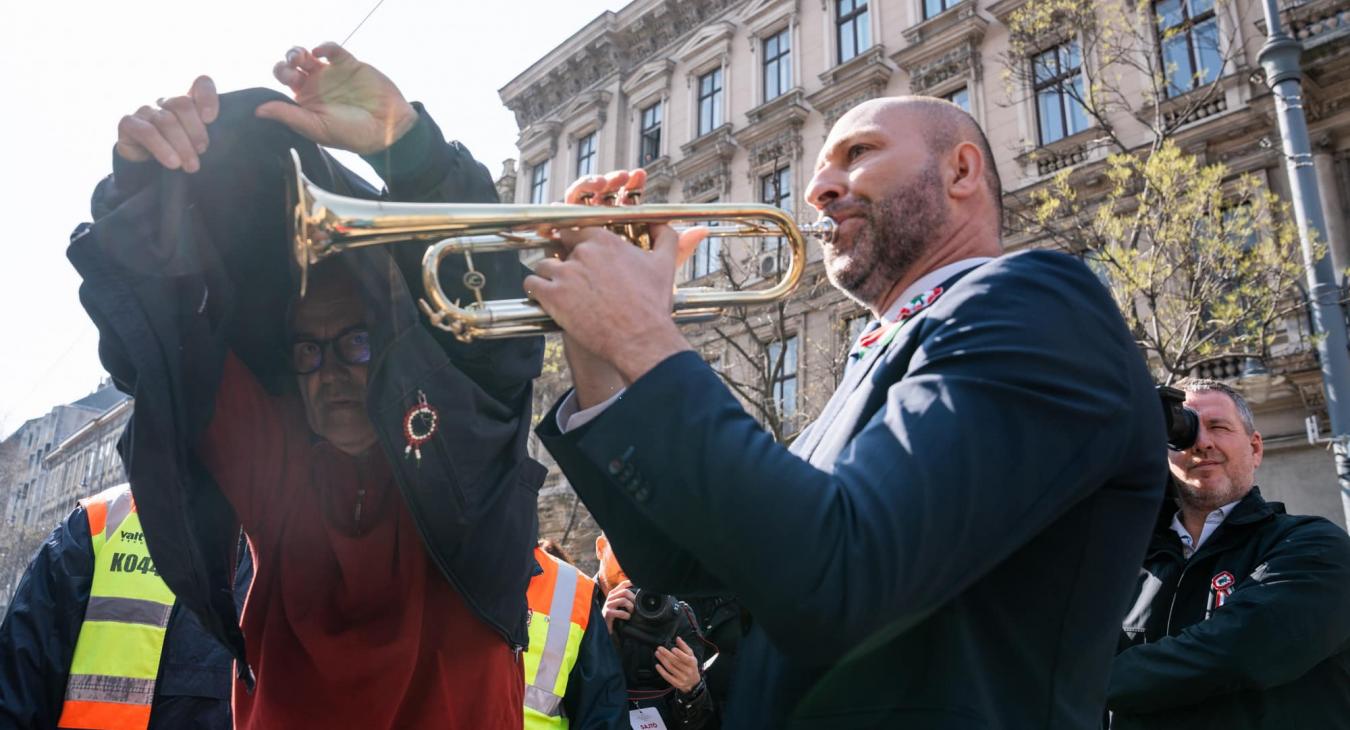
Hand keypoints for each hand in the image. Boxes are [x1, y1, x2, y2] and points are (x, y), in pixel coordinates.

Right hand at [115, 76, 218, 172]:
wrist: (144, 168)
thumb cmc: (180, 154)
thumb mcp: (199, 145)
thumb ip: (212, 135)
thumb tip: (225, 135)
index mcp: (188, 102)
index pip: (202, 83)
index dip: (208, 96)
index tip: (211, 119)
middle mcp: (166, 102)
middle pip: (182, 104)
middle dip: (196, 131)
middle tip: (202, 151)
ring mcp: (145, 110)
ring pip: (166, 121)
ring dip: (182, 146)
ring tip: (191, 166)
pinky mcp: (128, 123)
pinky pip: (147, 132)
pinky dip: (162, 149)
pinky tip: (173, 163)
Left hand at [254, 43, 417, 154]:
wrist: (388, 128)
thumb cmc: (352, 134)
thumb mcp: (317, 128)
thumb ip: (288, 116)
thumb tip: (257, 111)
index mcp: (305, 103)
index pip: (282, 85)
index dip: (278, 78)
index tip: (283, 81)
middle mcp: (315, 87)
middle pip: (290, 67)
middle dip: (285, 64)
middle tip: (290, 68)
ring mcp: (331, 74)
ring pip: (306, 55)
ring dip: (297, 52)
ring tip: (300, 57)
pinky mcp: (348, 64)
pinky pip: (331, 49)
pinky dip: (324, 46)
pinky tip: (320, 53)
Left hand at [525, 171, 706, 383]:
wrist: (641, 339)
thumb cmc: (652, 304)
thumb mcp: (664, 264)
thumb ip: (665, 237)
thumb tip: (664, 222)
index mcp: (605, 240)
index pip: (578, 230)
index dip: (576, 242)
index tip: (576, 253)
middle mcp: (583, 252)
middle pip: (559, 246)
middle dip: (564, 260)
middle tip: (570, 276)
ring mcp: (565, 273)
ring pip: (543, 265)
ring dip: (548, 277)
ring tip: (558, 291)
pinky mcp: (552, 296)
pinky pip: (532, 285)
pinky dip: (536, 291)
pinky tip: (544, 299)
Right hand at [601, 580, 634, 633]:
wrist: (603, 627)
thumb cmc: (613, 615)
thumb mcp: (618, 605)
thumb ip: (624, 598)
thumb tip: (637, 596)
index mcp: (613, 594)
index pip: (623, 584)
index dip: (630, 583)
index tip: (636, 585)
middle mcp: (610, 597)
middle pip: (625, 592)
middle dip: (633, 598)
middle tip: (636, 605)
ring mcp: (608, 605)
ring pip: (623, 600)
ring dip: (630, 607)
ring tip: (631, 612)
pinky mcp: (608, 613)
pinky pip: (621, 612)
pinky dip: (627, 615)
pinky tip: (627, 617)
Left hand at [655, 637, 701, 693]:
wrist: (693, 682)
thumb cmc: (691, 665)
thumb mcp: (691, 655)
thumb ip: (684, 646)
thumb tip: (677, 638)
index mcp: (692, 663)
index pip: (686, 658)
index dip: (679, 654)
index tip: (672, 649)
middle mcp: (688, 671)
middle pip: (675, 662)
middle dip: (666, 654)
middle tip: (659, 648)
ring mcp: (682, 678)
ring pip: (670, 668)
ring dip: (662, 660)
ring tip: (657, 653)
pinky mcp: (677, 684)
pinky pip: (667, 677)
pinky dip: (661, 671)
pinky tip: (657, 665)